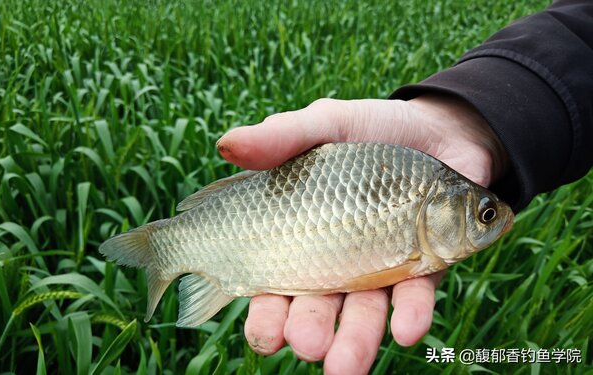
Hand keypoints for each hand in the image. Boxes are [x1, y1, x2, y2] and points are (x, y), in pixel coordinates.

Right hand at [217, 95, 506, 373]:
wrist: (437, 127)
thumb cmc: (370, 127)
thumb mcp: (324, 124)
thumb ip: (281, 137)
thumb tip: (225, 145)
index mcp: (302, 233)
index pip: (274, 282)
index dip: (266, 312)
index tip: (265, 333)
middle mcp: (338, 258)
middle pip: (317, 306)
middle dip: (309, 330)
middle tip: (307, 347)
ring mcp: (381, 265)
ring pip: (363, 311)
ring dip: (356, 338)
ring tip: (346, 365)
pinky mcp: (425, 264)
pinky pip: (416, 294)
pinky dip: (411, 313)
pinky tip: (405, 331)